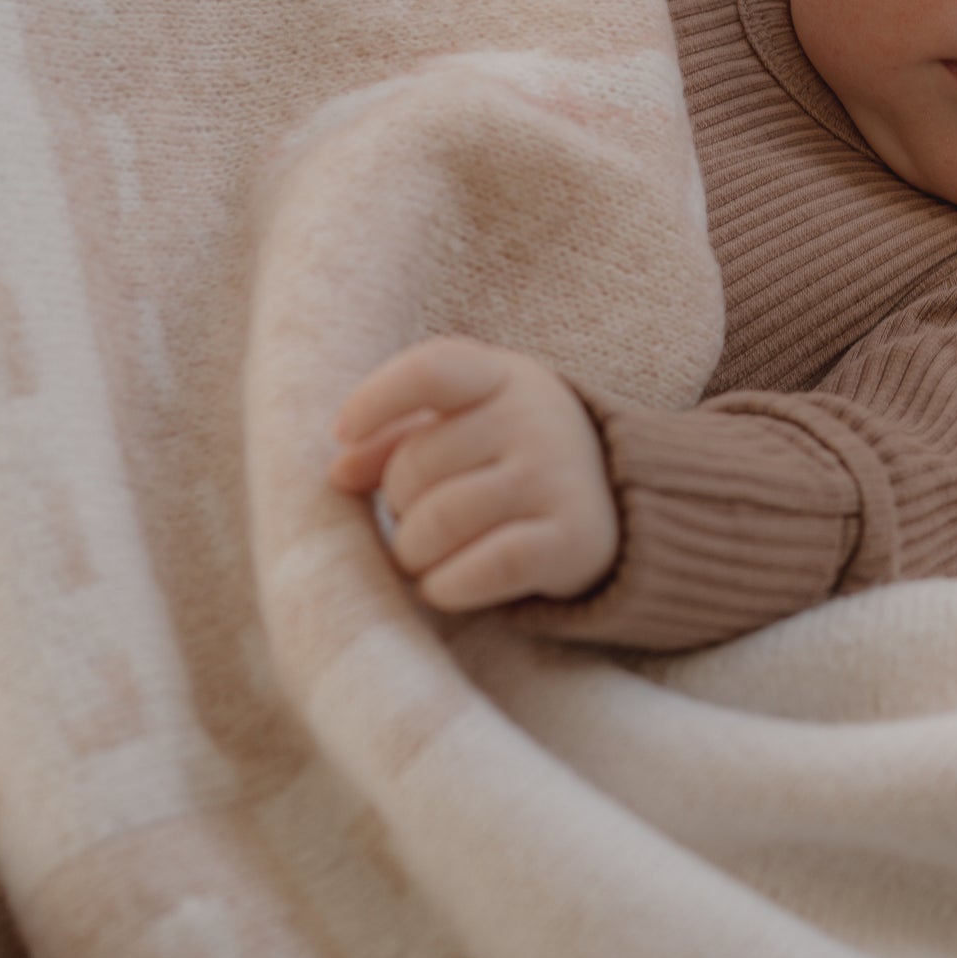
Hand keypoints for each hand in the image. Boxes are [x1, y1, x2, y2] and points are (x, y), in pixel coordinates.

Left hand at [327, 337, 619, 611]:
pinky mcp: (574, 539)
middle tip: (414, 522)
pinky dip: (445, 587)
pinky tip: (444, 586)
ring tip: (425, 558)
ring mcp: (558, 477)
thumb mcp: (465, 427)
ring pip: (437, 523)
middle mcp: (536, 419)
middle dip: (397, 507)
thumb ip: (396, 438)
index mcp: (504, 377)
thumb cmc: (513, 459)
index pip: (431, 370)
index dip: (375, 399)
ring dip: (413, 555)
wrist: (618, 505)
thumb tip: (338, 472)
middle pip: (415, 467)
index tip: (343, 433)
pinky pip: (479, 570)